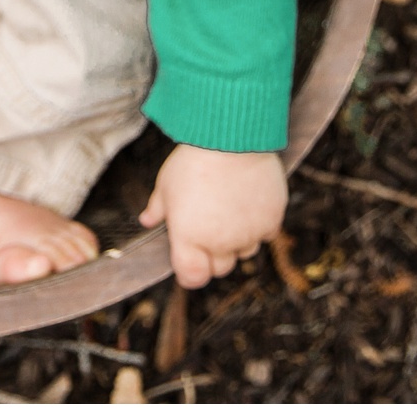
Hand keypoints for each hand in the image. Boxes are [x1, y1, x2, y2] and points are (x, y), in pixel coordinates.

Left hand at [139, 144, 286, 288]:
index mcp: (188, 238)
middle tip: (211, 228)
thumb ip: (157, 208)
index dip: (191, 272)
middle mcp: (219, 243)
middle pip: (220, 268)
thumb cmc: (193, 159)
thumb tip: (146, 220)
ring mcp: (247, 234)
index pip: (192, 278)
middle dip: (215, 255)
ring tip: (231, 211)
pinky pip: (266, 234)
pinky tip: (250, 202)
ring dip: (238, 240)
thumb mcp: (166, 183)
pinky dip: (259, 224)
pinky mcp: (271, 221)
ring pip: (245, 252)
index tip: (191, 259)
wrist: (232, 137)